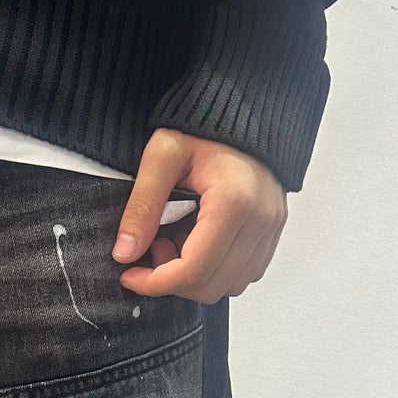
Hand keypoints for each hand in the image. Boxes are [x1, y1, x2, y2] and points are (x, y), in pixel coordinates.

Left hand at [113, 130, 287, 302]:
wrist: (242, 110)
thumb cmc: (203, 128)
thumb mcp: (162, 156)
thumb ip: (142, 206)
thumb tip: (124, 254)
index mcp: (234, 201)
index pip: (193, 270)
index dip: (154, 283)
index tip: (129, 275)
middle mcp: (261, 220)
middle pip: (211, 287)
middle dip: (173, 280)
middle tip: (153, 247)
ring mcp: (272, 228)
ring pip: (229, 286)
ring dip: (195, 276)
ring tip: (176, 240)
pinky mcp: (273, 231)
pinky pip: (245, 273)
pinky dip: (216, 269)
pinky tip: (198, 241)